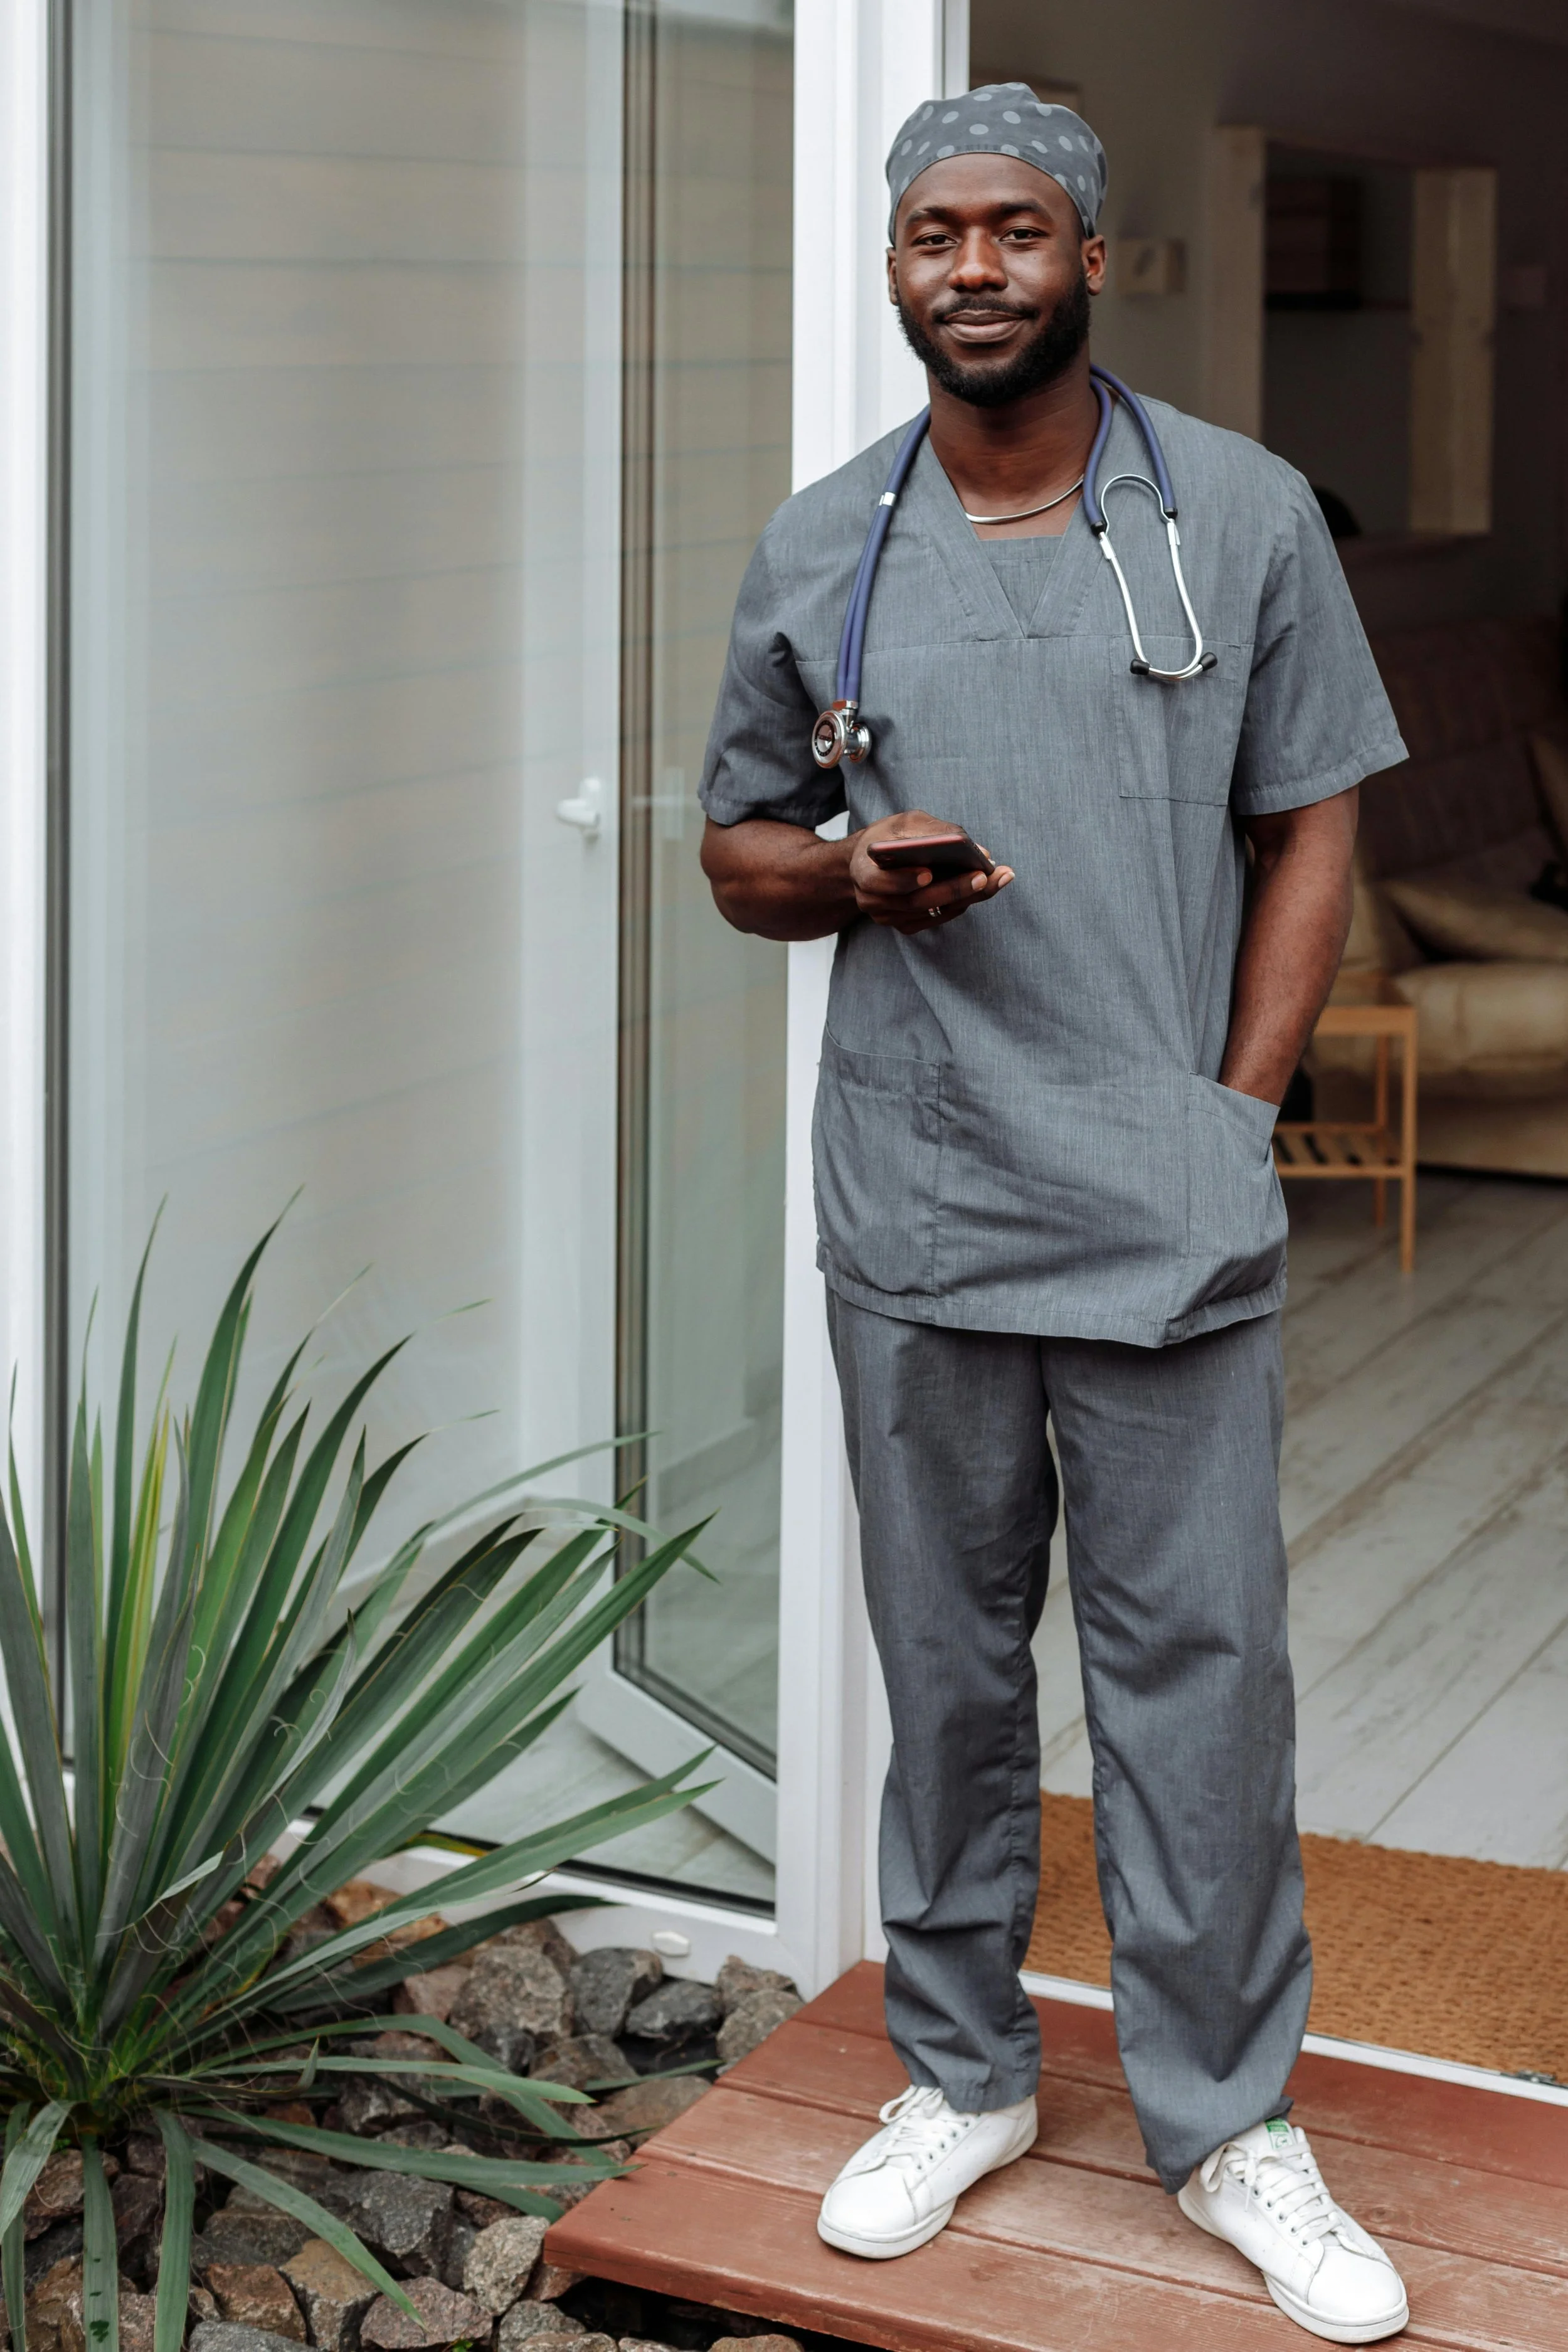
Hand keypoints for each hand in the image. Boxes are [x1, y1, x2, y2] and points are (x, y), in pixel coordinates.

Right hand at [848, 811, 1014, 935]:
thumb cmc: (889, 837)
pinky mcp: (905, 925)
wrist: (868, 863)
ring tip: (996, 878)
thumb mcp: (903, 823)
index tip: (929, 873)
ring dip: (966, 896)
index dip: (903, 880)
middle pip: (916, 901)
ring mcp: (889, 918)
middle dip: (952, 888)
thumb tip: (973, 848)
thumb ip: (930, 831)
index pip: (879, 882)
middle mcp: (873, 901)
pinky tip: (984, 887)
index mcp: (863, 872)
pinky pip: (938, 917)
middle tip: (983, 875)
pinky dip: (961, 902)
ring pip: (931, 912)